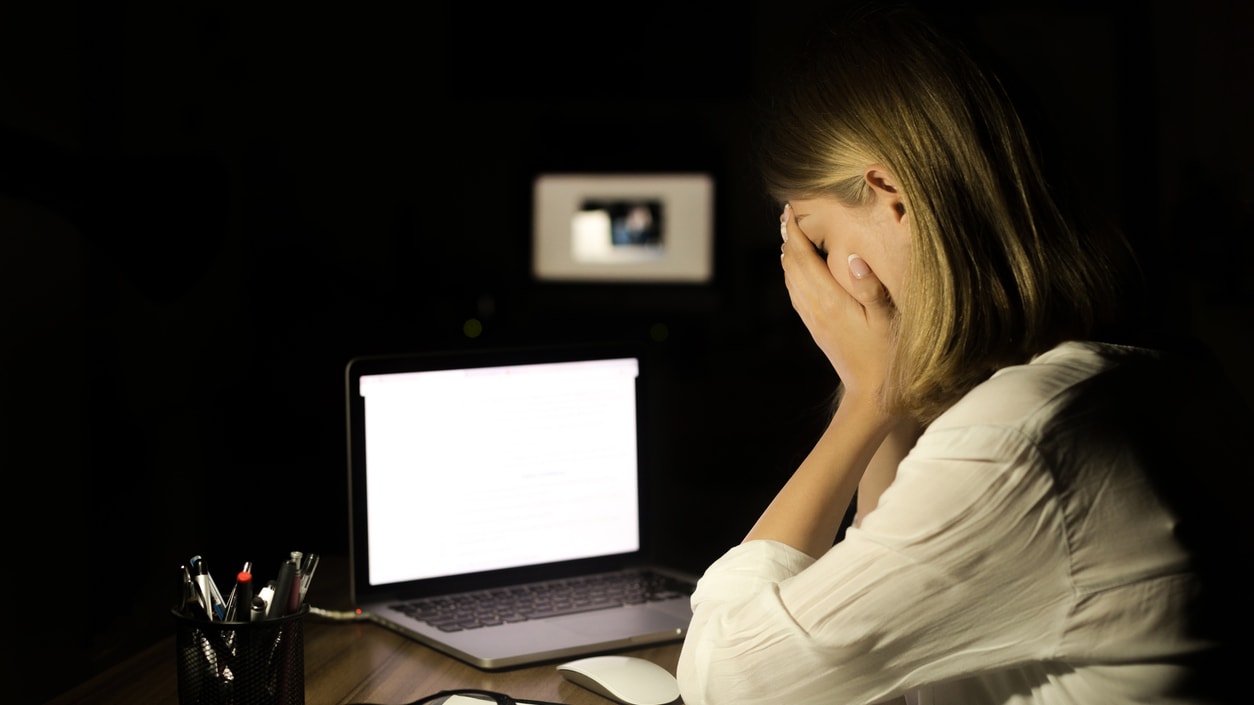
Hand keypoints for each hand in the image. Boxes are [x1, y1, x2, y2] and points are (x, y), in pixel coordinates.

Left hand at [779, 204, 895, 403]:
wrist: (872, 395)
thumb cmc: (888, 357)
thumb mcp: (888, 321)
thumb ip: (871, 288)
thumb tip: (854, 257)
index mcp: (831, 302)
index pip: (804, 259)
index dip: (795, 233)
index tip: (789, 211)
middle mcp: (816, 309)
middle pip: (792, 266)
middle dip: (787, 239)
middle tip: (786, 215)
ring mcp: (814, 321)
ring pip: (791, 281)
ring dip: (788, 256)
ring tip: (788, 237)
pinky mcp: (817, 330)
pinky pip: (796, 296)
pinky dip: (792, 276)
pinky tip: (796, 272)